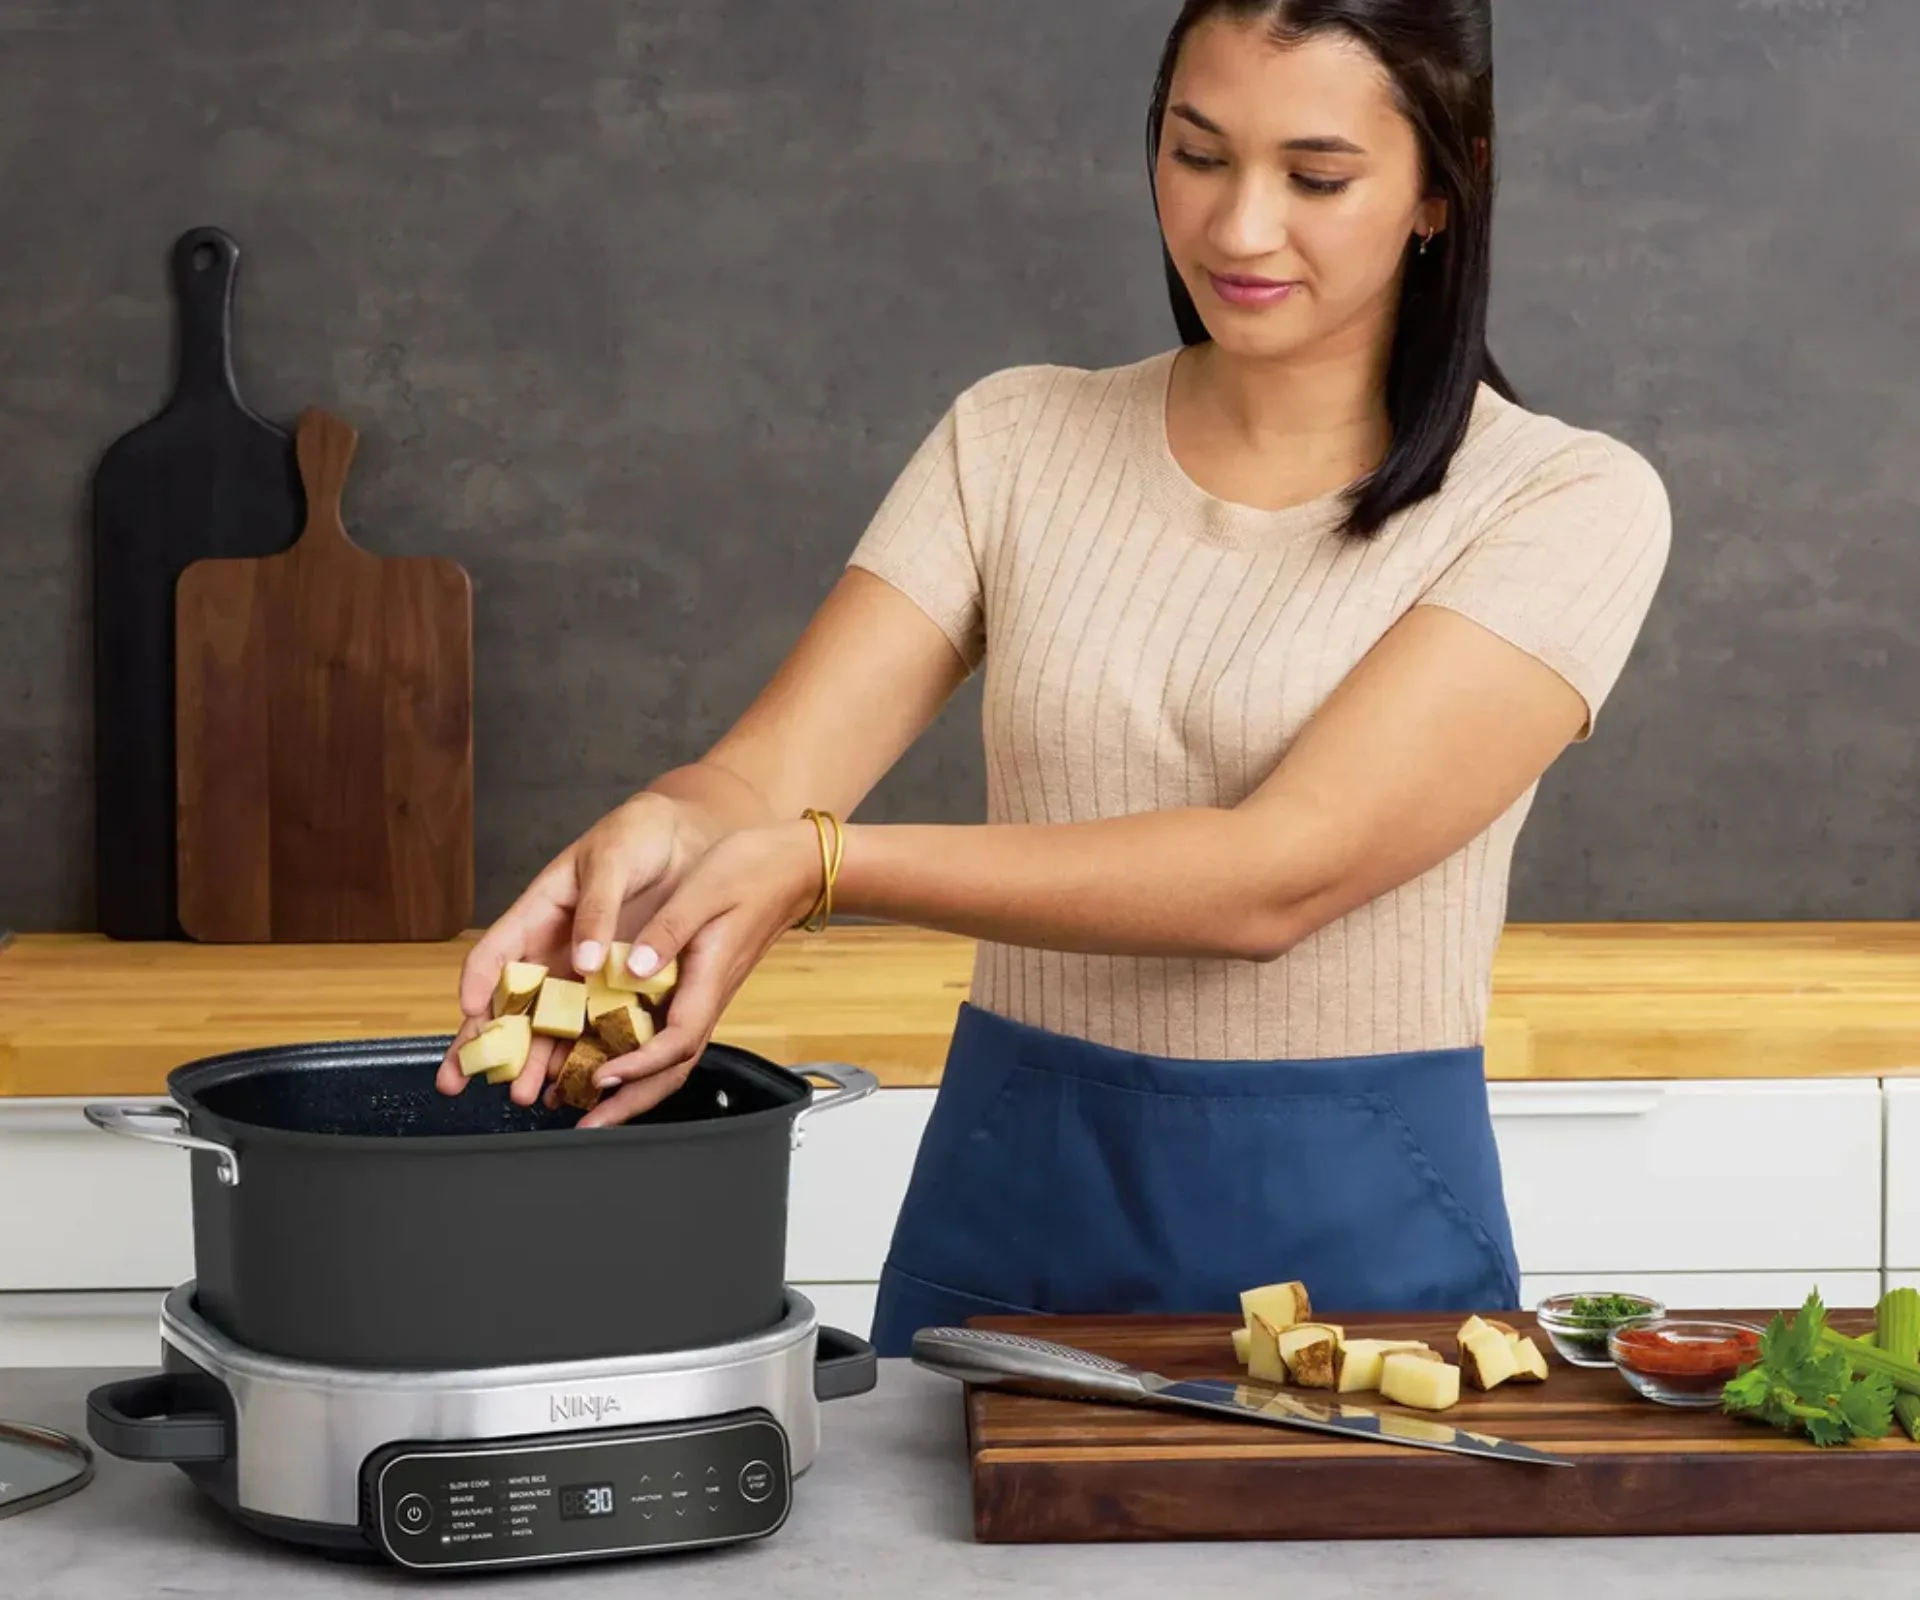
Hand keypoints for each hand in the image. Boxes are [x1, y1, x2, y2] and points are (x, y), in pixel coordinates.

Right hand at [435, 791, 709, 1107]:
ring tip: (522, 1093)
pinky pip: (593, 1026)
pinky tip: (569, 1084)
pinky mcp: (617, 987)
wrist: (689, 838)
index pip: (493, 954)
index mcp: (537, 913)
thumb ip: (595, 910)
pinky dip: (579, 1056)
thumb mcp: (612, 861)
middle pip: (509, 1004)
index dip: (478, 985)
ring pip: (547, 1025)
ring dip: (532, 1062)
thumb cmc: (638, 837)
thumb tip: (581, 961)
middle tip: (462, 1080)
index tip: (469, 1013)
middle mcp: (553, 950)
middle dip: (484, 1045)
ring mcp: (582, 973)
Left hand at [565, 820, 823, 1128]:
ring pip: (674, 1057)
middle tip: (591, 1125)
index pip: (677, 1040)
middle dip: (633, 1101)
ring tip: (596, 1106)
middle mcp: (709, 995)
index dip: (640, 1065)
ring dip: (637, 1088)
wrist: (794, 865)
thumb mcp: (703, 890)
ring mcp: (708, 994)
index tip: (604, 1076)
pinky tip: (615, 1057)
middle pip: (675, 1067)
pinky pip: (673, 1034)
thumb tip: (632, 969)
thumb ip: (666, 931)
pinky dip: (644, 1057)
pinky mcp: (703, 985)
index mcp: (709, 976)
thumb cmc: (754, 870)